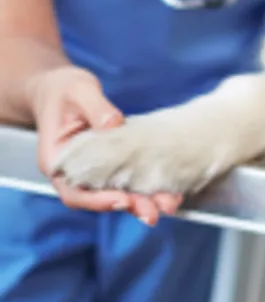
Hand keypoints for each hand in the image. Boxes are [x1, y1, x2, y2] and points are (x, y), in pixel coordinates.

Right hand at [29, 66, 181, 224]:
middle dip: (130, 206)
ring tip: (170, 203)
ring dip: (144, 201)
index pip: (74, 192)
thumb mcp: (80, 90)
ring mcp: (93, 172)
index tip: (122, 200)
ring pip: (117, 193)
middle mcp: (74, 174)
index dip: (97, 200)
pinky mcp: (110, 165)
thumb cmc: (66, 90)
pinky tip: (169, 189)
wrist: (62, 89)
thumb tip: (114, 124)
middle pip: (100, 199)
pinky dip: (147, 187)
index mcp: (57, 160)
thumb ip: (96, 107)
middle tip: (155, 212)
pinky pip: (128, 180)